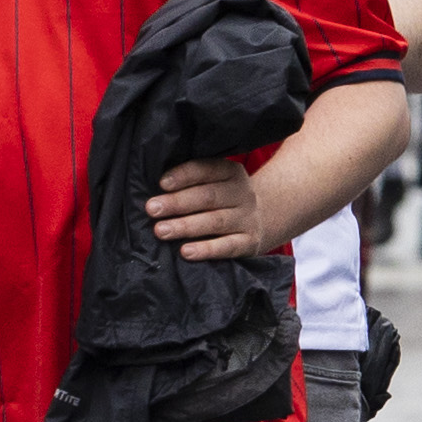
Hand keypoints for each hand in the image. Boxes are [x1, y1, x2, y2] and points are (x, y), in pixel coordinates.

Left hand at [145, 151, 274, 261]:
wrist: (269, 216)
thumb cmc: (225, 198)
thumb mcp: (216, 181)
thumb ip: (192, 182)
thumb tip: (155, 189)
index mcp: (230, 172)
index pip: (207, 170)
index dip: (184, 175)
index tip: (161, 183)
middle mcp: (241, 193)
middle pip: (208, 196)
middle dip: (177, 202)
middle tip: (152, 209)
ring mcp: (247, 218)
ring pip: (215, 221)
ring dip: (186, 226)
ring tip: (161, 230)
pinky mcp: (250, 242)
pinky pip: (228, 246)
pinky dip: (207, 250)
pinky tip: (186, 252)